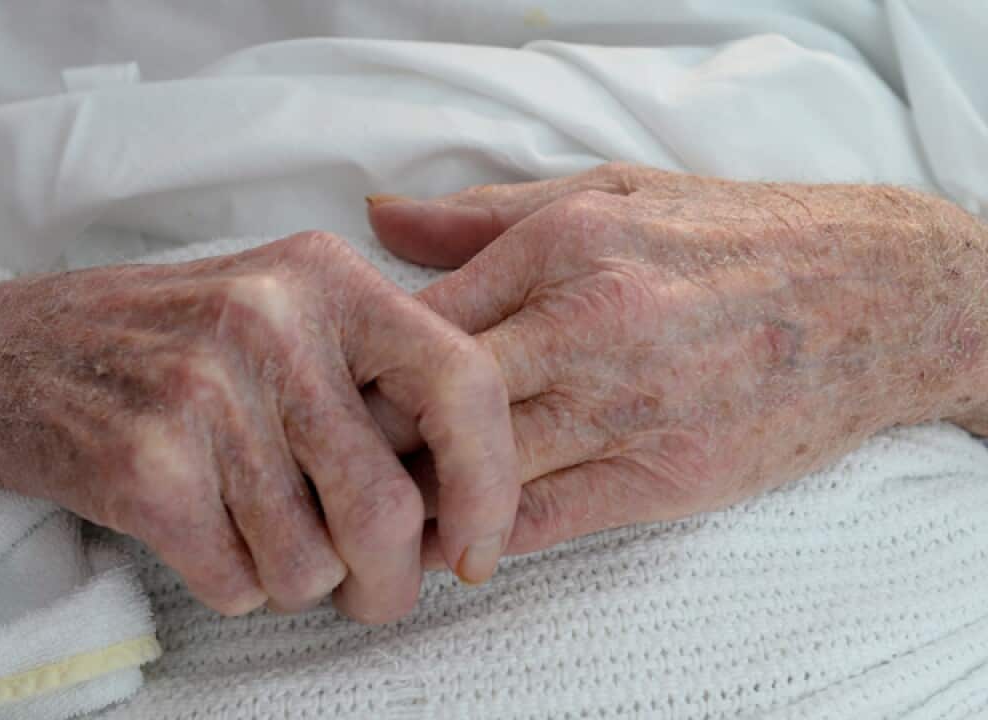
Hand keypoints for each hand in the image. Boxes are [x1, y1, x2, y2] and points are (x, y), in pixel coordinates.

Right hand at [0, 232, 518, 621]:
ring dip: (293, 579)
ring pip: (311, 564)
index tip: (473, 552)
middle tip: (368, 588)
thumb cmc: (161, 344)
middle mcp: (269, 319)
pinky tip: (195, 533)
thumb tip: (466, 501)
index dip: (489, 487)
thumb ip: (374, 379)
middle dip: (388, 580)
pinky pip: (237, 584)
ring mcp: (201, 390)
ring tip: (250, 529)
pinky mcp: (143, 464)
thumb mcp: (276, 311)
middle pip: (388, 506)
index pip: (463, 384)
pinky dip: (228, 584)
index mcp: (323, 274)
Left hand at [366, 163, 987, 559]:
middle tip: (340, 460)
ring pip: (478, 470)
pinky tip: (456, 536)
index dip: (363, 364)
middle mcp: (588, 325)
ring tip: (381, 508)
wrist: (879, 298)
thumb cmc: (735, 238)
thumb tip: (379, 220)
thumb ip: (485, 216)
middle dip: (372, 437)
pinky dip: (485, 536)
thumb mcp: (611, 193)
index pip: (418, 320)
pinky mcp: (667, 477)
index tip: (342, 388)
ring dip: (417, 496)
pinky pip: (544, 521)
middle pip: (432, 399)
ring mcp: (630, 407)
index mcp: (563, 244)